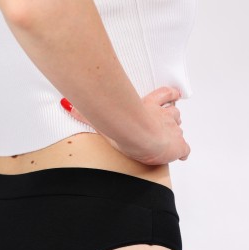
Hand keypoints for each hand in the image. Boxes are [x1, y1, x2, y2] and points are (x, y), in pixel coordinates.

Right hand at [61, 86, 190, 164]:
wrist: (138, 134)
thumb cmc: (122, 123)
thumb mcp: (100, 115)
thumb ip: (83, 111)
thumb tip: (64, 104)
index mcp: (148, 106)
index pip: (162, 96)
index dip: (168, 95)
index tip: (173, 95)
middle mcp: (162, 116)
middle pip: (174, 112)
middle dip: (172, 116)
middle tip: (170, 119)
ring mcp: (172, 131)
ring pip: (179, 127)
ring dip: (176, 131)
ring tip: (174, 135)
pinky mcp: (177, 146)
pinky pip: (184, 149)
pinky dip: (182, 151)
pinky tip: (181, 154)